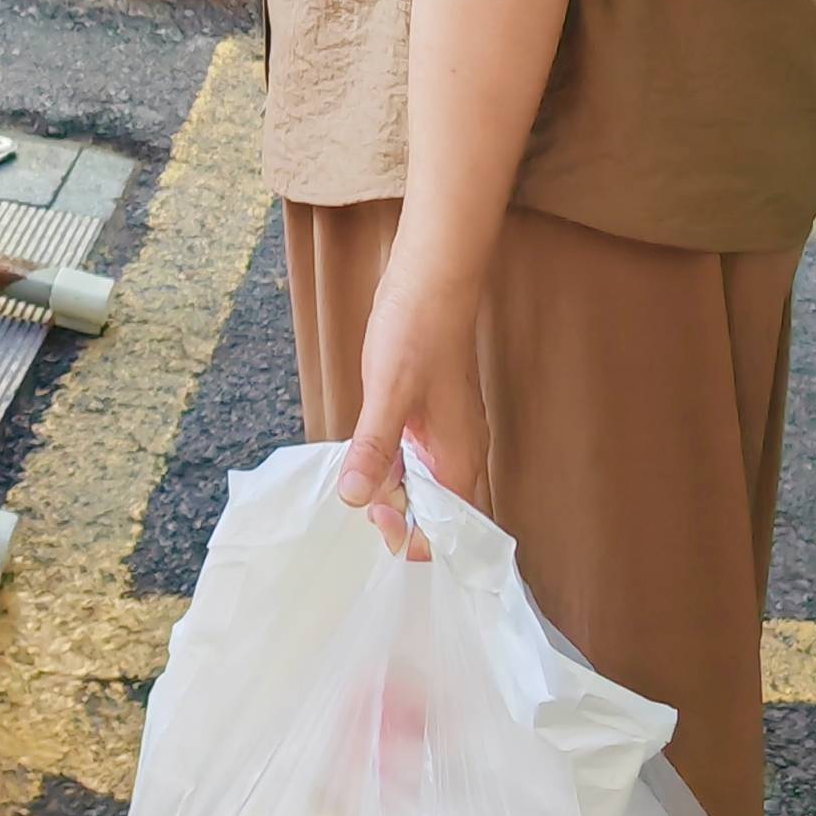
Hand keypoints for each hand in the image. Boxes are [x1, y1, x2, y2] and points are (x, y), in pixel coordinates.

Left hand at [337, 259, 488, 561]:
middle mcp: (460, 453)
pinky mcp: (430, 416)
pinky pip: (414, 458)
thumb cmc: (417, 333)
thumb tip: (355, 500)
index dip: (411, 535)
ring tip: (357, 479)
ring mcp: (446, 434)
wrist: (431, 280)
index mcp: (460, 458)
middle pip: (435, 513)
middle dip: (399, 516)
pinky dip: (392, 464)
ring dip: (392, 490)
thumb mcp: (388, 394)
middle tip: (358, 496)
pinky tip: (365, 455)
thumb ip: (374, 450)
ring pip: (423, 485)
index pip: (448, 531)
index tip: (373, 514)